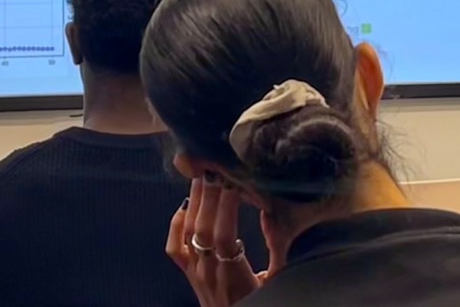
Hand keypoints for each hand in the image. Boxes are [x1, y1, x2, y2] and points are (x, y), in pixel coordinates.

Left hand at [167, 176, 265, 306]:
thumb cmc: (256, 304)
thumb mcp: (273, 284)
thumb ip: (278, 259)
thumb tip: (285, 227)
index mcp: (233, 275)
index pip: (225, 236)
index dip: (227, 207)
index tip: (234, 180)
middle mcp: (209, 271)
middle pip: (204, 227)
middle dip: (210, 194)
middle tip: (216, 166)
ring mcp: (195, 271)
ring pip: (189, 230)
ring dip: (196, 200)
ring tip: (202, 173)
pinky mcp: (188, 273)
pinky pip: (174, 247)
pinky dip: (176, 223)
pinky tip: (185, 205)